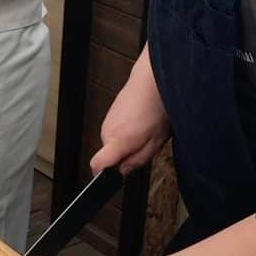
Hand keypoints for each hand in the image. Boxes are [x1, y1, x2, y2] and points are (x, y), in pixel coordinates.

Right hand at [90, 45, 170, 175]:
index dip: (102, 174)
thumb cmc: (158, 107)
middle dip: (125, 155)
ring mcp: (107, 120)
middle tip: (145, 144)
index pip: (97, 165)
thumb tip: (123, 171)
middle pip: (109, 155)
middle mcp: (107, 131)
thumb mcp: (155, 143)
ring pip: (114, 141)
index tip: (112, 176)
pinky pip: (116, 129)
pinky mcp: (111, 112)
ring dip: (127, 140)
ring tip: (146, 129)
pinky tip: (141, 120)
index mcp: (117, 141)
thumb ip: (137, 161)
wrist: (155, 78)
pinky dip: (127, 129)